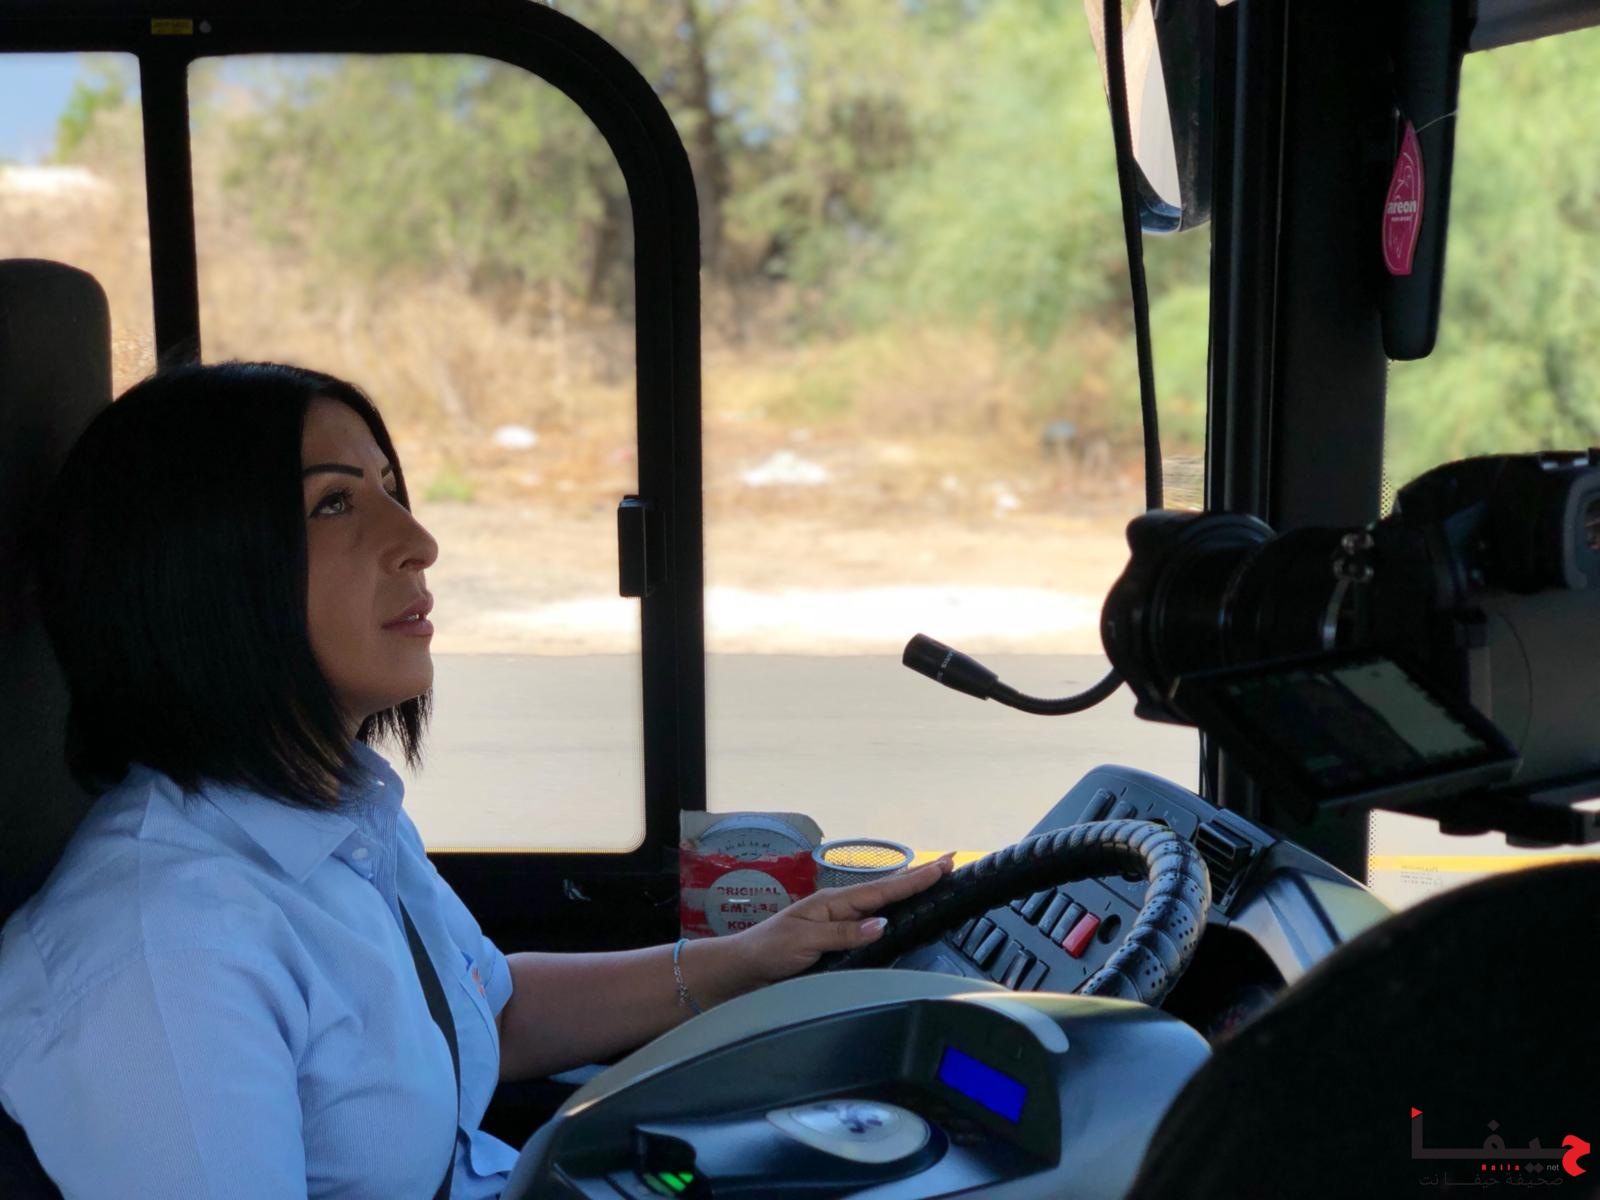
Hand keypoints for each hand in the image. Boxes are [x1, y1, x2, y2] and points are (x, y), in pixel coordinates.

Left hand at [730, 853, 956, 986]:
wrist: (743, 969)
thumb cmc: (769, 951)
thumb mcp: (804, 941)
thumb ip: (843, 934)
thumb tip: (882, 924)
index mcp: (834, 903)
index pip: (882, 890)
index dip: (914, 879)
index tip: (943, 865)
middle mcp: (840, 910)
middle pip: (887, 891)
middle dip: (919, 876)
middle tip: (951, 862)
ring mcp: (839, 924)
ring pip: (881, 905)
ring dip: (908, 892)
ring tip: (935, 878)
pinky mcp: (836, 942)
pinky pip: (871, 924)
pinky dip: (891, 913)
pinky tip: (902, 914)